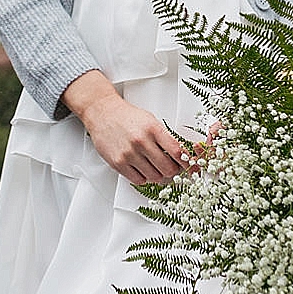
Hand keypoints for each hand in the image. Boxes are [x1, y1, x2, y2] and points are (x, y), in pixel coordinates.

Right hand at [63, 70, 191, 185]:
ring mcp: (129, 154)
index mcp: (153, 129)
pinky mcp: (118, 163)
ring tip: (156, 168)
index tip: (189, 166)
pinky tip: (143, 170)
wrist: (102, 113)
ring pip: (154, 177)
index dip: (186, 162)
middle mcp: (141, 142)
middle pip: (167, 168)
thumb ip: (164, 137)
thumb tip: (180, 154)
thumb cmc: (127, 116)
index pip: (176, 151)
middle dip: (173, 171)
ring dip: (158, 175)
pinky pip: (138, 180)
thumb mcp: (150, 120)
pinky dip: (144, 178)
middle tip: (172, 168)